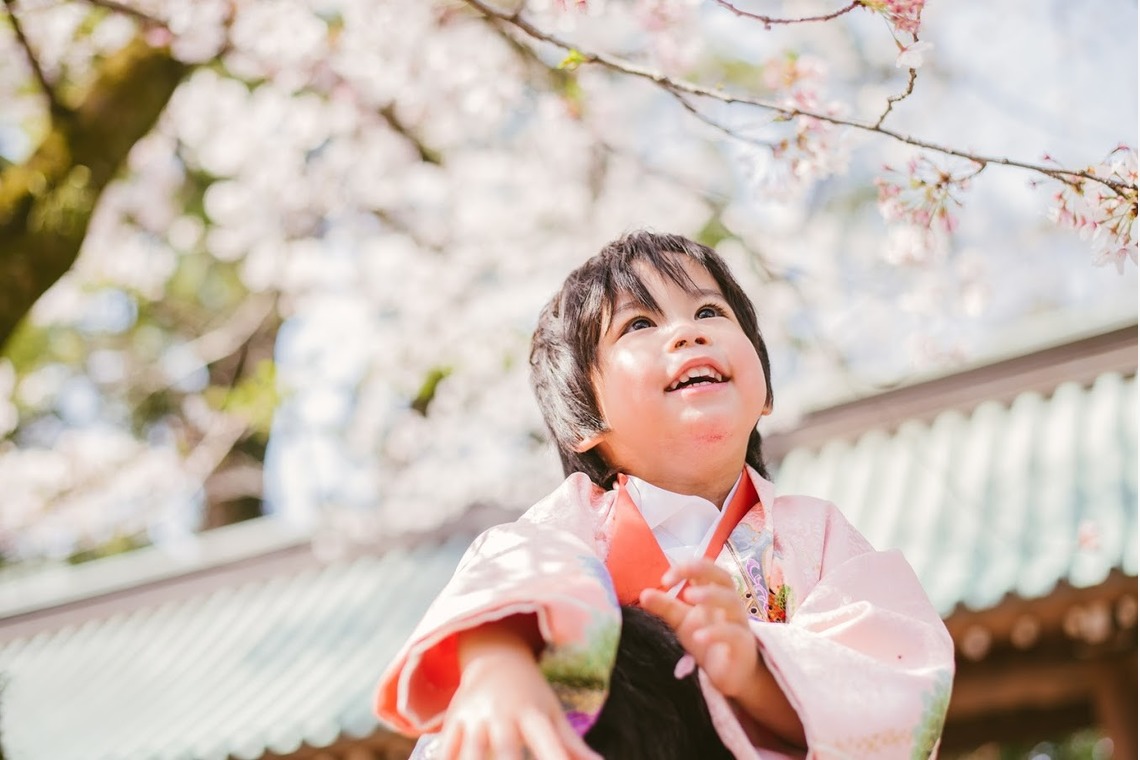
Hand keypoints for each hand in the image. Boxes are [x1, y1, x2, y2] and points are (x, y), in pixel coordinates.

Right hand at [439, 623, 602, 759]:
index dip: (553, 759)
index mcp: (531, 713)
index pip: (545, 741)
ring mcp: (475, 718)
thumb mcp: (554, 715)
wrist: (494, 658)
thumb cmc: (531, 696)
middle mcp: (502, 715)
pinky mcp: (452, 722)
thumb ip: (574, 746)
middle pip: (504, 748)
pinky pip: (446, 748)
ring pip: (470, 750)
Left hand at [638, 559, 759, 698]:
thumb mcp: (681, 622)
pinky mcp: (742, 644)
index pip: (704, 569)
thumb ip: (664, 607)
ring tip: (688, 597)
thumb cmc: (706, 640)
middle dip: (703, 570)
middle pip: (723, 577)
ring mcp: (738, 622)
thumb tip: (643, 594)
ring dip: (711, 595)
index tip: (664, 580)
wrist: (729, 674)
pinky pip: (733, 633)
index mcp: (713, 593)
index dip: (686, 568)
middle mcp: (728, 603)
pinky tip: (698, 637)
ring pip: (732, 601)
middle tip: (678, 579)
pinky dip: (716, 632)